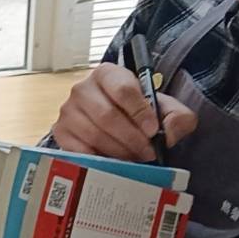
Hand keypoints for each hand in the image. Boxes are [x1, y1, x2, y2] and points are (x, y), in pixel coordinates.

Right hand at [53, 63, 197, 161]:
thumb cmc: (138, 113)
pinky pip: (80, 150)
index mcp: (108, 74)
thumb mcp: (165, 109)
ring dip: (118, 152)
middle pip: (107, 116)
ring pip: (94, 135)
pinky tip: (114, 163)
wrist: (113, 120)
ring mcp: (68, 111)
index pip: (123, 90)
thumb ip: (177, 117)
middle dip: (131, 138)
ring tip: (134, 159)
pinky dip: (99, 160)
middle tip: (147, 153)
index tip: (153, 130)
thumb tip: (168, 134)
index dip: (140, 112)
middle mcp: (82, 88)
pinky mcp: (61, 132)